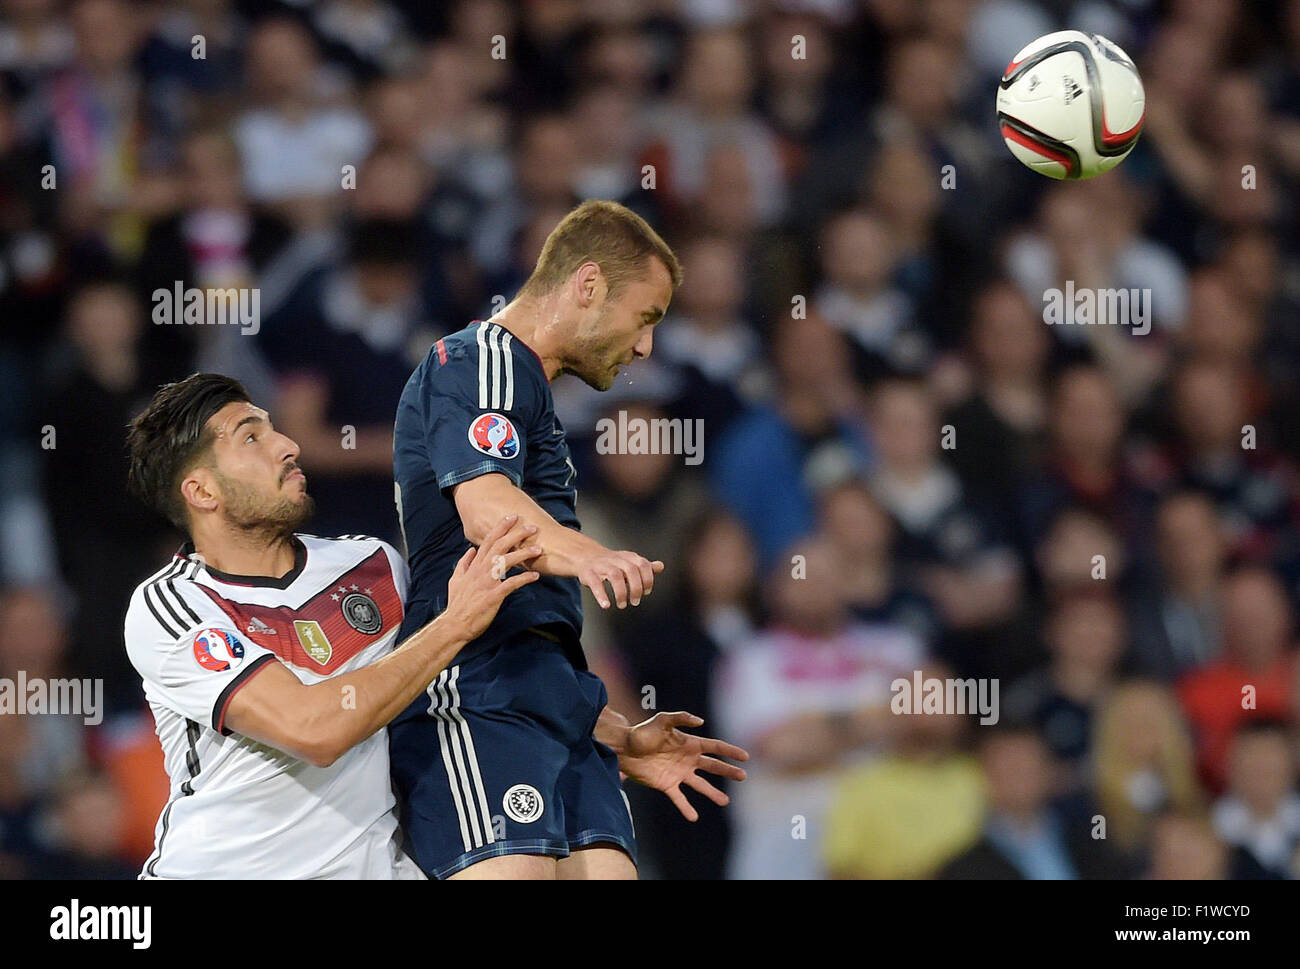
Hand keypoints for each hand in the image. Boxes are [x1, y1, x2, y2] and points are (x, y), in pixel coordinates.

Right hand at [443, 515, 539, 642]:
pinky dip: (524, 579)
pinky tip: (535, 576)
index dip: (501, 528)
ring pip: (507, 561)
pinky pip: (512, 584)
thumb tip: (470, 550)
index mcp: (474, 565)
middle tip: (532, 527)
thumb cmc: (457, 603)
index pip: (488, 541)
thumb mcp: (456, 579)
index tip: (512, 517)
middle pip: (500, 546)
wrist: (455, 624)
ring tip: (538, 549)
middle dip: (516, 534)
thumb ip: (464, 563)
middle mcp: (481, 570)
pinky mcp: (494, 595)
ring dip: (524, 553)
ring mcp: (487, 582)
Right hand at [578, 546, 664, 608]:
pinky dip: (601, 595)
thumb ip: (645, 567)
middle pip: (630, 570)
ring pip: (615, 576)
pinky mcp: (589, 573)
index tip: (646, 592)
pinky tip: (606, 605)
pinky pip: (596, 583)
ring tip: (622, 605)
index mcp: (628, 557)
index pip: (643, 564)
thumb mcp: (629, 563)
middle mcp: (616, 559)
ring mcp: (601, 565)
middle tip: (635, 602)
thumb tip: (661, 566)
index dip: (648, 579)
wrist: (586, 556)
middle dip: (636, 588)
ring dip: (621, 593)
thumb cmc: (612, 563)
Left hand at [618, 712, 748, 821]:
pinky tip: (694, 817)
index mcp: (689, 743)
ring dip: (712, 793)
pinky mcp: (666, 785)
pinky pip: (679, 798)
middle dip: (728, 771)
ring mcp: (678, 773)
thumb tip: (701, 722)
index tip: (745, 756)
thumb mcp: (661, 720)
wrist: (623, 748)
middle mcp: (687, 759)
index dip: (730, 751)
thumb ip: (680, 718)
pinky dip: (687, 807)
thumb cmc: (642, 732)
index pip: (714, 747)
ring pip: (700, 785)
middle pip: (712, 766)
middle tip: (743, 777)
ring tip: (725, 801)